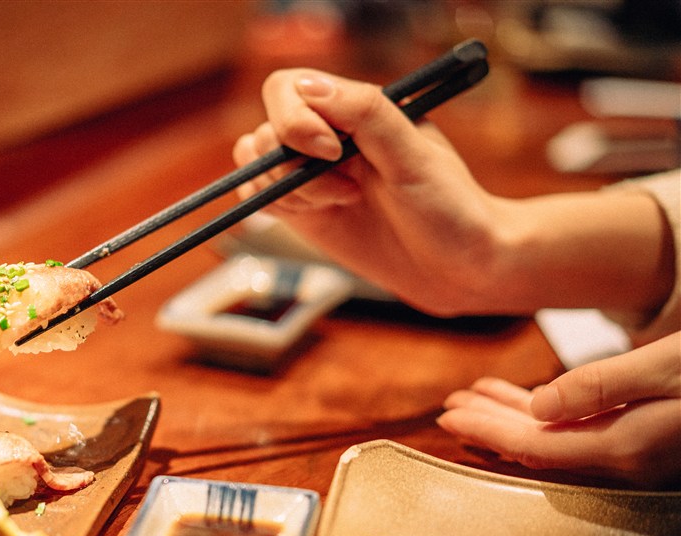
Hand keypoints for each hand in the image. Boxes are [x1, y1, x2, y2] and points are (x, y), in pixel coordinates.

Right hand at [232, 68, 507, 316]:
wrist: (458, 267)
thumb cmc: (449, 209)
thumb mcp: (414, 156)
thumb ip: (366, 114)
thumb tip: (309, 87)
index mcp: (356, 109)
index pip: (289, 90)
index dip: (295, 120)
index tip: (331, 154)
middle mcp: (327, 135)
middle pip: (266, 130)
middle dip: (293, 167)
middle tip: (347, 191)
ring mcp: (311, 173)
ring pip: (257, 165)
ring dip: (288, 191)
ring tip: (342, 203)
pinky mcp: (303, 210)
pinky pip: (260, 197)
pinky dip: (275, 207)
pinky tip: (321, 215)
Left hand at [437, 332, 680, 485]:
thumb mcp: (665, 369)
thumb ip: (600, 387)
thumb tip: (539, 405)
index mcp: (625, 447)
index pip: (534, 446)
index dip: (487, 432)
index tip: (449, 417)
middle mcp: (628, 461)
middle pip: (538, 446)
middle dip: (489, 425)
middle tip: (449, 407)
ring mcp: (637, 455)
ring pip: (558, 438)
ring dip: (513, 416)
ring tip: (475, 397)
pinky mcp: (644, 443)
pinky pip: (583, 432)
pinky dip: (550, 414)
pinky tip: (531, 403)